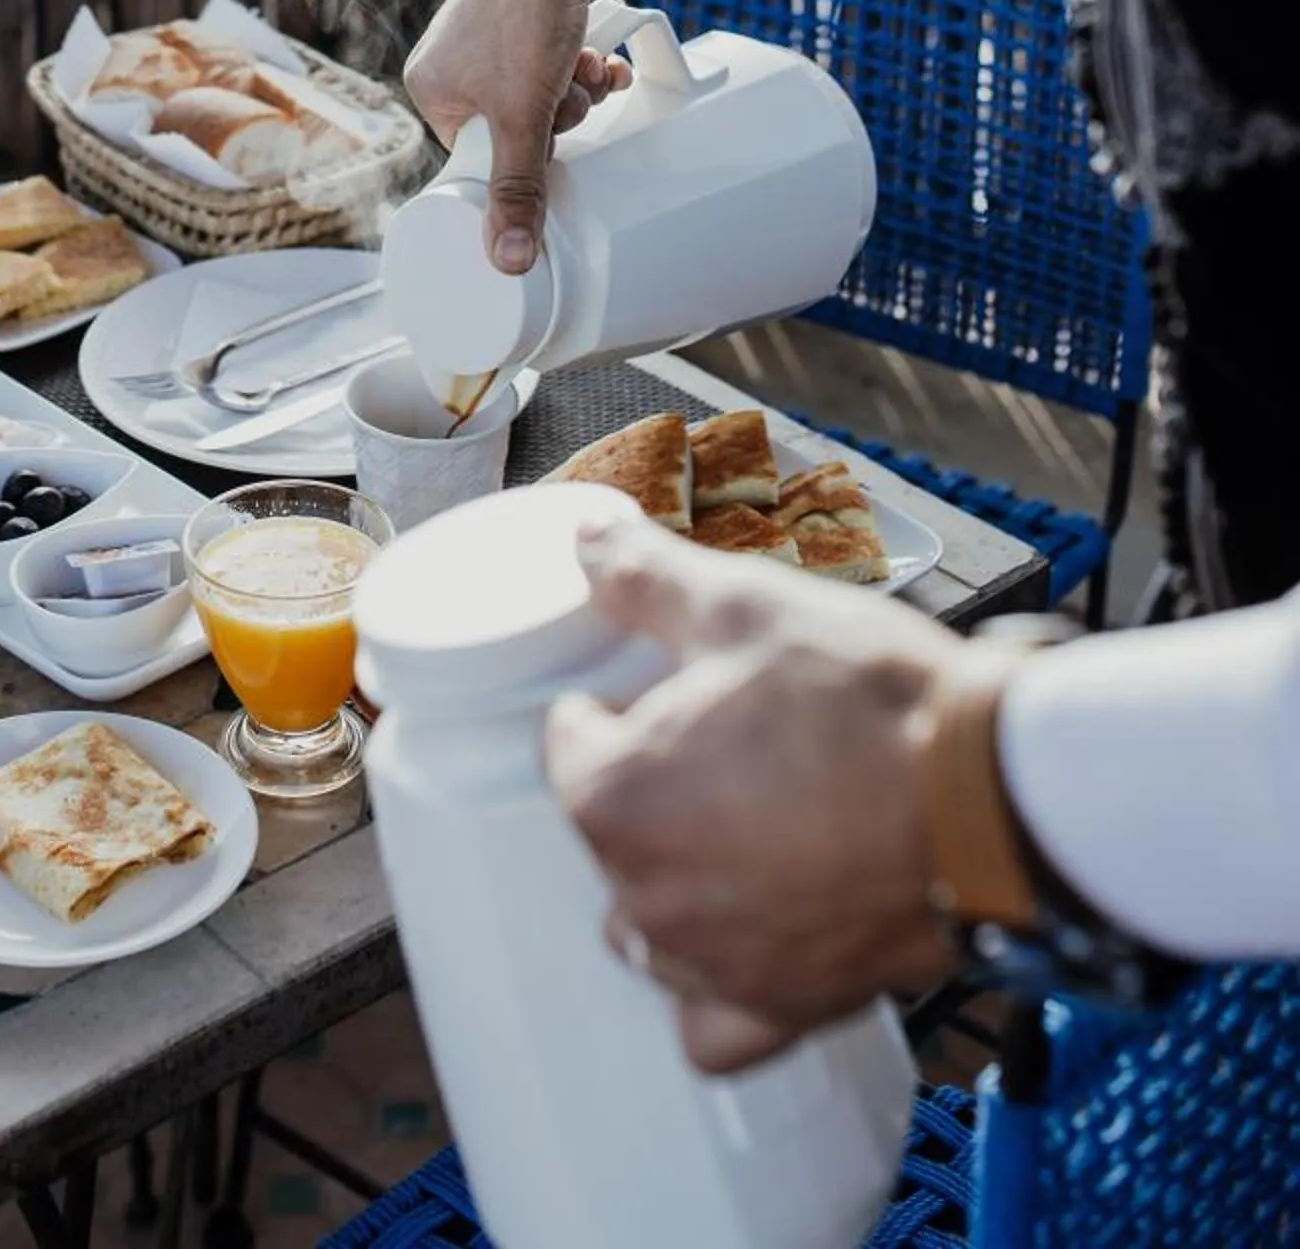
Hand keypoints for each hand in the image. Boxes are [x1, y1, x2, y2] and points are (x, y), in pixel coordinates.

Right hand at [404, 0, 630, 272]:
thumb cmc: (527, 13)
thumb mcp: (524, 115)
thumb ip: (517, 189)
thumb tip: (507, 261)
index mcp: (431, 89)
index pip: (479, 158)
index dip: (525, 156)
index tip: (550, 142)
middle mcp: (454, 63)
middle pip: (520, 130)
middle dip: (561, 117)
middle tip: (568, 96)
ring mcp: (491, 39)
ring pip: (547, 100)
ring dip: (579, 92)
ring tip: (585, 66)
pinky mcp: (527, 20)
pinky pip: (559, 67)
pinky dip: (585, 66)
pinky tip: (600, 53)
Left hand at [543, 516, 1002, 1071]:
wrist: (992, 802)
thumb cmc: (866, 704)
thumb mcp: (747, 607)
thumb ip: (648, 576)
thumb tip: (584, 540)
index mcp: (616, 798)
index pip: (569, 741)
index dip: (619, 702)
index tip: (673, 687)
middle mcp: (647, 897)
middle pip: (609, 832)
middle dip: (650, 786)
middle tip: (729, 742)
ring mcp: (712, 964)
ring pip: (652, 928)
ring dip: (678, 881)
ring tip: (750, 827)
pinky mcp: (783, 1009)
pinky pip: (716, 1023)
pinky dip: (723, 988)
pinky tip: (756, 936)